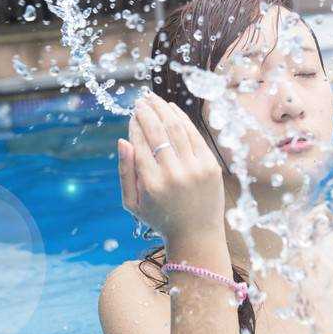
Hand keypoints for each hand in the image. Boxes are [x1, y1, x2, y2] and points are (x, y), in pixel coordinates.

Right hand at [117, 92, 225, 243]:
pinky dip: (182, 119)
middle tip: (141, 100)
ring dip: (164, 109)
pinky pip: (194, 135)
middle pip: (158, 132)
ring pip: (176, 128)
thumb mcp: (132, 203)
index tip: (132, 114)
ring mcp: (194, 169)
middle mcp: (173, 175)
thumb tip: (123, 140)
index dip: (135, 125)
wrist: (197, 234)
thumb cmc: (160, 217)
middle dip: (147, 112)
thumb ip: (125, 172)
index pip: (140, 144)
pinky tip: (172, 109)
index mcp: (151, 184)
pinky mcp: (210, 166)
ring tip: (154, 99)